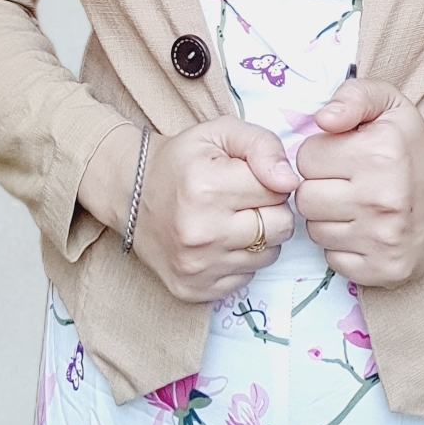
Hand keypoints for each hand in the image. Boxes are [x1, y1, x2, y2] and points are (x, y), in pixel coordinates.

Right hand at [79, 117, 298, 302]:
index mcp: (207, 187)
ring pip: (268, 255)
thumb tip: (291, 181)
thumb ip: (263, 146)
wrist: (133, 193)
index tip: (250, 176)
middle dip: (272, 210)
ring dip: (260, 237)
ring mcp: (196, 267)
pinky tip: (221, 241)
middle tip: (246, 199)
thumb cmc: (183, 159)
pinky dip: (241, 260)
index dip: (271, 180)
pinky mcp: (193, 291)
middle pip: (280, 227)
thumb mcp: (221, 133)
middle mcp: (201, 233)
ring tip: (233, 218)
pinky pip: (246, 279)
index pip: (277, 190)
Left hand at [294, 79, 423, 287]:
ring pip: (315, 231)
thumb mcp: (388, 102)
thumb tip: (322, 119)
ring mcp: (384, 240)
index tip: (341, 154)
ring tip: (355, 203)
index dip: (319, 153)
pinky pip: (333, 260)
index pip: (306, 158)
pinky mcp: (384, 270)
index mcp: (379, 154)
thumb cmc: (410, 143)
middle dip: (318, 186)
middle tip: (344, 181)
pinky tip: (363, 229)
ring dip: (328, 217)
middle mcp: (382, 199)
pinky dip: (341, 245)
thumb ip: (351, 96)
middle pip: (305, 198)